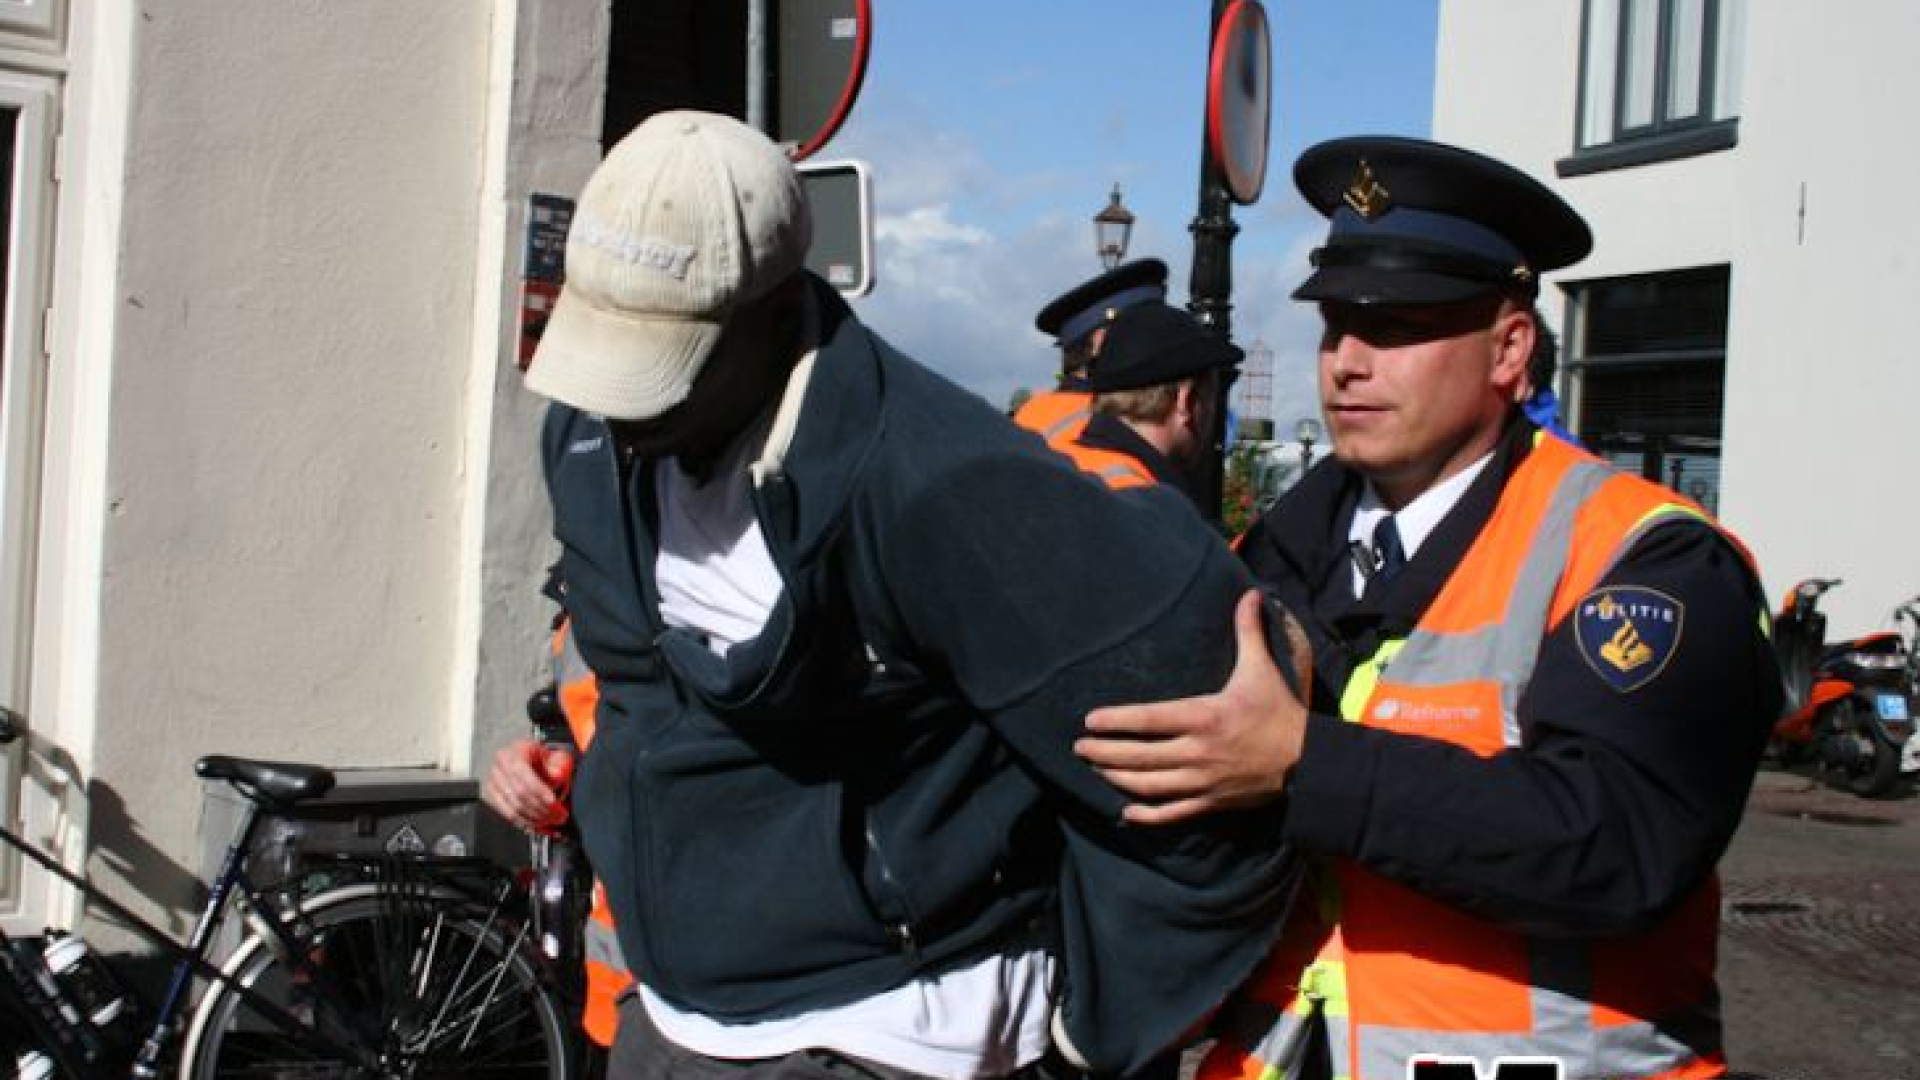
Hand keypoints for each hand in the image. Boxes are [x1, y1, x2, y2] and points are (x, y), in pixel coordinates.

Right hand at [481, 738, 575, 833]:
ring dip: (533, 818)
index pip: (523, 773)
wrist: (532, 761)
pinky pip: (505, 813)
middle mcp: (500, 764)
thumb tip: (556, 777)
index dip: (539, 790)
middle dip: (540, 808)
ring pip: (512, 806)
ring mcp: (492, 779)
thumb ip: (559, 766)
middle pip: (518, 792)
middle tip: (557, 816)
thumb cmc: (545, 760)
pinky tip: (536, 824)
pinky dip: (522, 821)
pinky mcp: (490, 795)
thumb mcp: (557, 756)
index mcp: (516, 749)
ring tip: (550, 821)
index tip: (553, 802)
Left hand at [1076, 590, 1309, 824]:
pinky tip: (1126, 812)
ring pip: (1149, 786)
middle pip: (1139, 756)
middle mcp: (1199, 752)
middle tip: (1078, 747)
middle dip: (1104, 753)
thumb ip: (1248, 631)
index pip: (1148, 720)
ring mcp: (1203, 782)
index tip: (1090, 721)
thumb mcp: (1262, 669)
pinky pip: (1172, 813)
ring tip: (1095, 769)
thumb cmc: (1280, 711)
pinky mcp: (1212, 803)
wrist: (1310, 762)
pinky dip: (1147, 815)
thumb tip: (1248, 593)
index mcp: (1205, 717)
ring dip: (1117, 779)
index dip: (1116, 721)